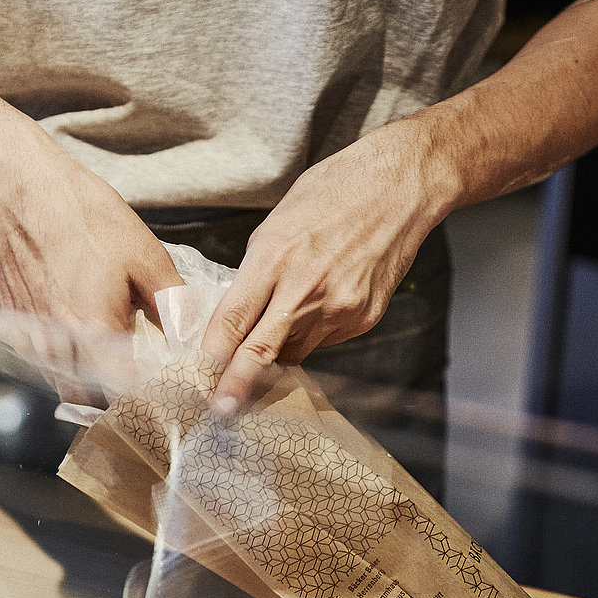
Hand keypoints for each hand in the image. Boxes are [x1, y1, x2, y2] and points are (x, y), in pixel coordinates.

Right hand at [0, 116, 183, 405]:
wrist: (16, 190)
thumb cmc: (80, 216)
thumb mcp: (145, 256)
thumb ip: (171, 306)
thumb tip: (191, 338)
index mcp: (94, 333)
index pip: (129, 394)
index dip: (153, 397)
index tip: (170, 392)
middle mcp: (56, 347)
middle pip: (95, 400)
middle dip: (121, 397)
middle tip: (145, 379)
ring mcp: (28, 341)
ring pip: (64, 384)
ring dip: (91, 381)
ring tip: (114, 356)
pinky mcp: (10, 329)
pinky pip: (43, 360)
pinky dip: (64, 356)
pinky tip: (78, 328)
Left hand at [200, 128, 452, 414]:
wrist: (400, 186)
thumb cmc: (334, 192)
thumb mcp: (276, 224)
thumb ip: (255, 273)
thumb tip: (238, 314)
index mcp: (275, 259)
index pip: (233, 321)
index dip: (211, 357)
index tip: (196, 381)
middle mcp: (307, 290)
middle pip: (262, 352)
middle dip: (237, 386)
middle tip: (219, 411)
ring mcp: (340, 308)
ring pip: (294, 351)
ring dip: (275, 358)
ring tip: (261, 358)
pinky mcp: (364, 318)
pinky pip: (325, 340)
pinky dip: (311, 334)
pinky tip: (316, 310)